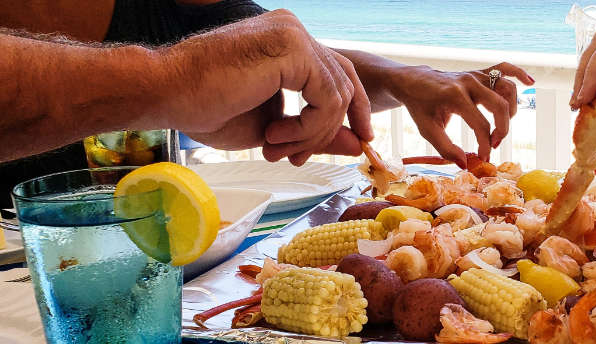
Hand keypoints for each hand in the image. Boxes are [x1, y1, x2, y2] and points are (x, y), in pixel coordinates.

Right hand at [160, 9, 371, 164]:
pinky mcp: (293, 47)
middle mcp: (294, 31)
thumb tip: (357, 145)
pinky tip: (274, 135)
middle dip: (331, 128)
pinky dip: (308, 126)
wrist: (166, 94)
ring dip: (312, 134)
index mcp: (288, 42)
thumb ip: (318, 132)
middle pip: (344, 83)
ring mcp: (294, 35)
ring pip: (337, 94)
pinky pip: (327, 97)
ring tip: (276, 149)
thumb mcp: (275, 129)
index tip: (354, 141)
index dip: (349, 111)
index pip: (337, 74)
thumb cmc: (206, 108)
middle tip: (299, 157)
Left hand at [388, 62, 532, 167]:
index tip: (483, 157)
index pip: (480, 124)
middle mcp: (468, 82)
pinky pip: (504, 68)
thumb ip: (445, 149)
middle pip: (500, 106)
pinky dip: (519, 73)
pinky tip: (531, 82)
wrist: (413, 81)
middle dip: (502, 129)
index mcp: (455, 96)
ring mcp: (475, 75)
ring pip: (507, 89)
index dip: (485, 144)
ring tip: (500, 125)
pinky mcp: (479, 72)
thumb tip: (465, 164)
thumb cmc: (421, 107)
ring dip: (511, 110)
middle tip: (494, 144)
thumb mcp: (427, 130)